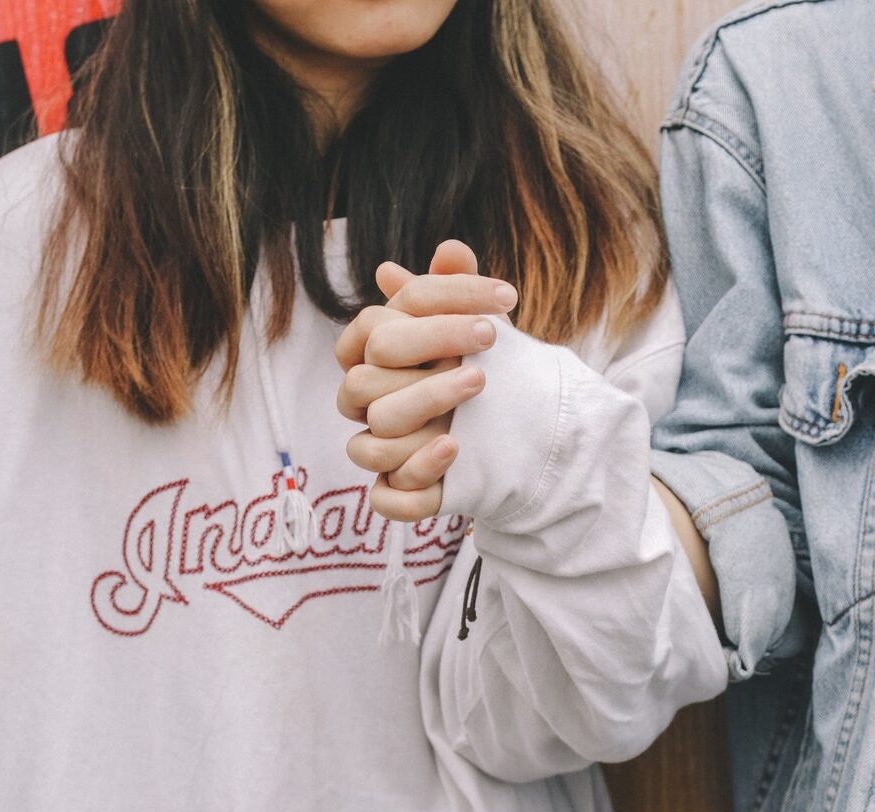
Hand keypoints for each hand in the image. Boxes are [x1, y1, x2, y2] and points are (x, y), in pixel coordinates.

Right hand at [338, 241, 514, 520]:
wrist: (511, 437)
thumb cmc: (476, 371)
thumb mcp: (476, 330)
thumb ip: (459, 293)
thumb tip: (451, 251)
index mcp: (371, 361)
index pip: (375, 324)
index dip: (434, 305)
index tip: (502, 299)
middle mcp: (366, 407)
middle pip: (363, 380)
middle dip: (426, 352)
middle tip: (490, 336)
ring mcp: (380, 452)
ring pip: (369, 441)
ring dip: (425, 407)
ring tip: (479, 384)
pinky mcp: (397, 493)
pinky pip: (386, 496)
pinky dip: (416, 474)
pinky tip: (455, 449)